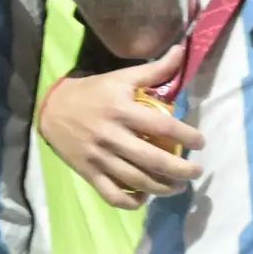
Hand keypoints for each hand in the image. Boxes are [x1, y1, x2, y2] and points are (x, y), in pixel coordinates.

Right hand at [36, 62, 203, 207]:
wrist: (51, 109)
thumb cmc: (93, 92)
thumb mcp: (120, 77)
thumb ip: (154, 70)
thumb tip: (182, 51)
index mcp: (121, 109)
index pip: (162, 126)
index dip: (186, 136)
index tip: (201, 143)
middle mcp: (111, 135)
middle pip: (152, 160)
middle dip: (181, 170)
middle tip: (196, 172)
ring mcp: (99, 157)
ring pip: (137, 181)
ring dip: (163, 188)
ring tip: (178, 186)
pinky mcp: (88, 173)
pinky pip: (113, 195)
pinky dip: (132, 202)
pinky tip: (146, 197)